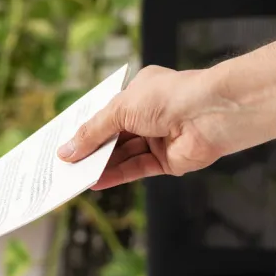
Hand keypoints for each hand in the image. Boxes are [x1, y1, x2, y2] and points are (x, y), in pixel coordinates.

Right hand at [56, 65, 242, 189]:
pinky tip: (95, 182)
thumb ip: (92, 132)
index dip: (86, 127)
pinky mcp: (167, 161)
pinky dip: (115, 176)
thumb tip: (67, 151)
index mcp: (139, 93)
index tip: (63, 141)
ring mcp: (158, 139)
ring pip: (122, 155)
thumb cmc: (168, 98)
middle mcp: (149, 115)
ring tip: (74, 176)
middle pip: (113, 136)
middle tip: (64, 164)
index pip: (106, 112)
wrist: (212, 113)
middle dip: (90, 149)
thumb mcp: (119, 110)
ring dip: (99, 165)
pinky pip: (136, 169)